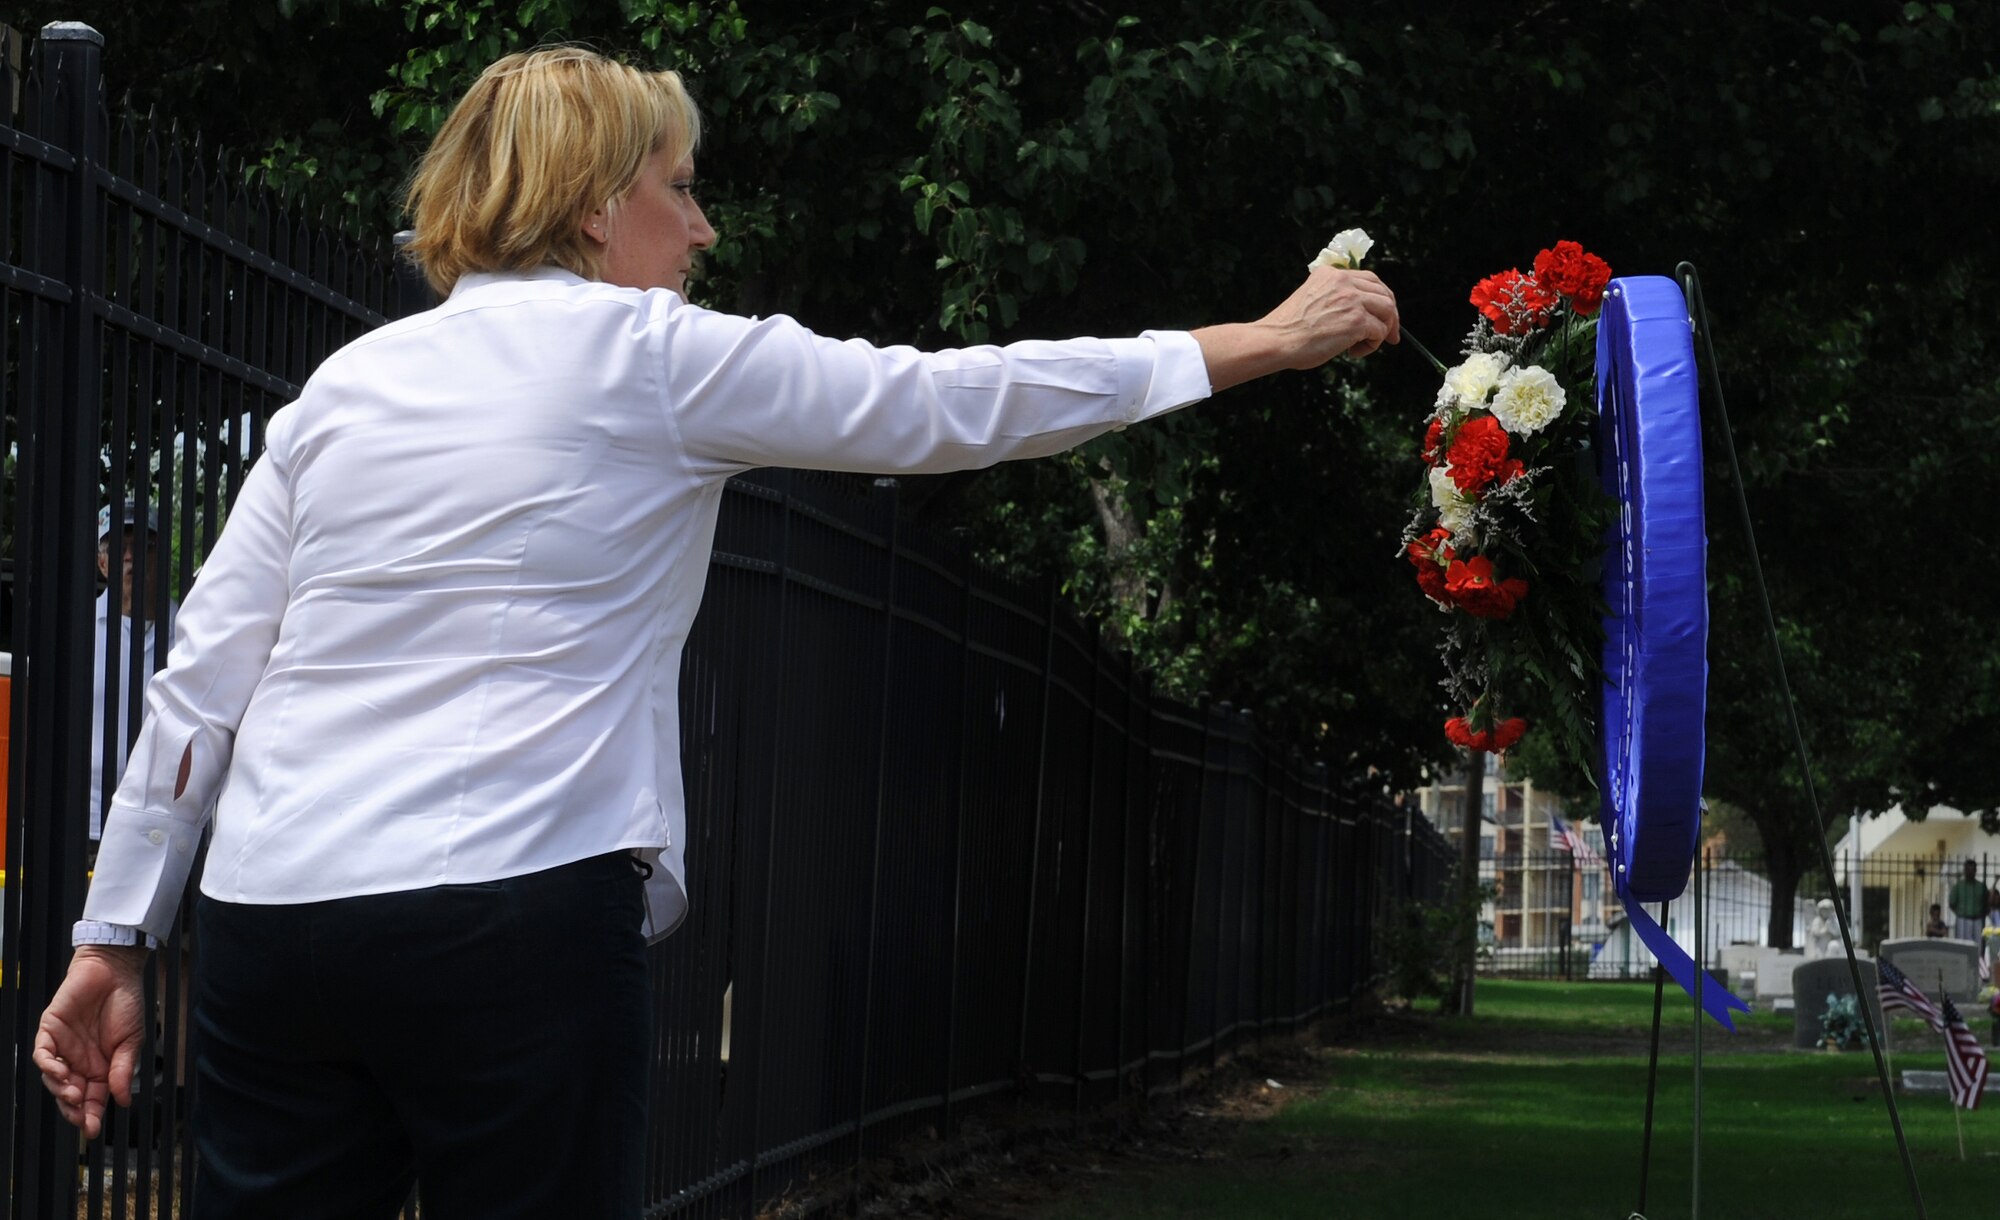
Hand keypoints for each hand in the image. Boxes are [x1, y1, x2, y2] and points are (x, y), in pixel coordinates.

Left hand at [33, 945, 147, 1138]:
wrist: (115, 971)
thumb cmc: (126, 1003)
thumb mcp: (132, 1041)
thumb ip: (124, 1070)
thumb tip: (125, 1100)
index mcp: (101, 1066)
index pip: (93, 1097)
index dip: (91, 1115)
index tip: (92, 1130)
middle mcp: (79, 1060)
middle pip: (70, 1094)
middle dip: (74, 1110)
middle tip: (82, 1119)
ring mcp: (63, 1047)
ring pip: (53, 1078)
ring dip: (61, 1091)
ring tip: (74, 1095)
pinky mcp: (49, 1030)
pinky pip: (42, 1054)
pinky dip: (48, 1066)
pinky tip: (61, 1072)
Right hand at [1258, 267, 1400, 364]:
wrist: (1276, 340)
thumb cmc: (1289, 329)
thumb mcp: (1311, 298)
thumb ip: (1333, 297)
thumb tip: (1360, 312)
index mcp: (1331, 274)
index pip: (1370, 280)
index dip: (1381, 298)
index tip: (1383, 315)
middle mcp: (1344, 281)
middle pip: (1384, 293)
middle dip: (1391, 316)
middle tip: (1390, 336)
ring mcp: (1352, 300)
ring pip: (1387, 311)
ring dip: (1382, 331)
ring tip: (1362, 345)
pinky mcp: (1357, 320)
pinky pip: (1380, 331)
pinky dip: (1372, 345)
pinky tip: (1353, 352)